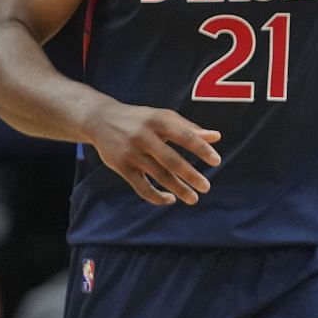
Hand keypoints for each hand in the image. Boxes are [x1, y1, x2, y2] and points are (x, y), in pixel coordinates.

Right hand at [83, 102, 220, 205]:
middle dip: (190, 175)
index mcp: (159, 121)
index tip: (216, 161)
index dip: (202, 149)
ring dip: (178, 189)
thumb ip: (190, 128)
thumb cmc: (141, 119)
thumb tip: (217, 137)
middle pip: (171, 160)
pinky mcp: (121, 166)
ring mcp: (132, 153)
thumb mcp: (164, 118)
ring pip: (158, 175)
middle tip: (206, 187)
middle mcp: (145, 137)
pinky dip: (156, 196)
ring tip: (193, 198)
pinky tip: (170, 199)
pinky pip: (141, 187)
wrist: (100, 119)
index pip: (185, 136)